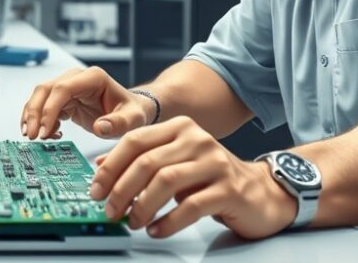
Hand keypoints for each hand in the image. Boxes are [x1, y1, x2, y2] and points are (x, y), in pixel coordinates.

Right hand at [20, 67, 153, 139]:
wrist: (133, 111)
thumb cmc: (133, 111)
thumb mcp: (133, 119)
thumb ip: (119, 123)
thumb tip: (100, 127)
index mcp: (93, 77)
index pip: (62, 89)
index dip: (49, 109)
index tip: (44, 131)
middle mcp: (77, 78)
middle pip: (45, 90)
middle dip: (34, 113)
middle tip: (32, 136)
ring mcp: (69, 87)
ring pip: (40, 97)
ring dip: (32, 116)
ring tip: (33, 137)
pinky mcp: (64, 99)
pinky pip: (45, 107)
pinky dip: (41, 121)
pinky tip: (49, 135)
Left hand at [89, 115, 296, 238]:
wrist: (262, 193)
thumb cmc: (212, 179)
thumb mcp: (175, 163)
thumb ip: (143, 161)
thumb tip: (101, 167)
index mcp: (180, 128)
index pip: (136, 141)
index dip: (111, 166)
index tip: (95, 189)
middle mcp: (198, 139)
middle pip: (147, 162)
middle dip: (122, 189)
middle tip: (110, 210)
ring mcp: (215, 163)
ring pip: (166, 181)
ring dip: (142, 206)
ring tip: (132, 222)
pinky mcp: (229, 189)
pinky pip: (190, 206)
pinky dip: (167, 221)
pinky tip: (156, 230)